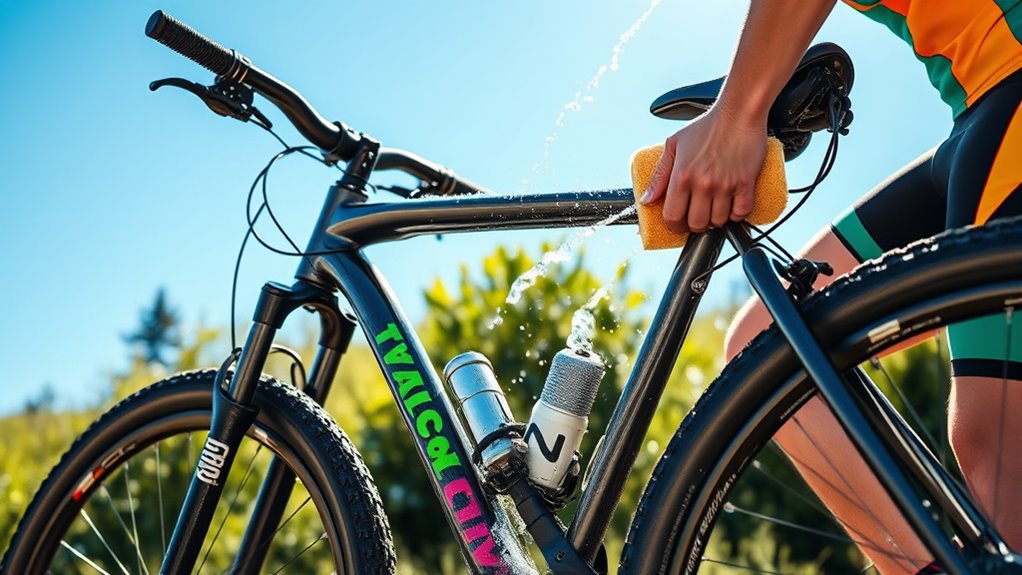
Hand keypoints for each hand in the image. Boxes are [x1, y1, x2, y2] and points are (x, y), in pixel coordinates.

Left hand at [641, 106, 766, 233]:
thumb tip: (647, 198)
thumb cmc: (707, 126)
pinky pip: (741, 212)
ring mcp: (725, 185)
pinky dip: (737, 214)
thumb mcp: (674, 145)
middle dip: (695, 225)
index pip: (673, 216)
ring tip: (715, 208)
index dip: (674, 226)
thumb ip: (659, 175)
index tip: (678, 224)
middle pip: (696, 224)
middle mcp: (702, 183)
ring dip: (716, 219)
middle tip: (697, 216)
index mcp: (681, 175)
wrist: (738, 113)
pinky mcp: (745, 183)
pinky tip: (732, 206)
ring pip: (719, 221)